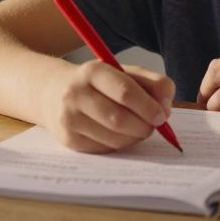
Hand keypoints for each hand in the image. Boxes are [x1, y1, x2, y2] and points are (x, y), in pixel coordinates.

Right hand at [40, 61, 175, 152]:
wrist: (53, 92)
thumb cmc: (98, 83)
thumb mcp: (124, 72)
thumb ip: (153, 83)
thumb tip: (166, 106)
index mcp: (93, 72)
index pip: (125, 92)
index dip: (148, 106)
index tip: (163, 115)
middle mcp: (76, 94)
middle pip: (119, 119)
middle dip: (144, 126)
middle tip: (154, 126)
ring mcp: (69, 118)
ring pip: (114, 138)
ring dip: (135, 137)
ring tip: (139, 129)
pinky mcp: (68, 139)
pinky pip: (105, 148)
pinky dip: (120, 144)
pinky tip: (121, 134)